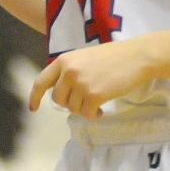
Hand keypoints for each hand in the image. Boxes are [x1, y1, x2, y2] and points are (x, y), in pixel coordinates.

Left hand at [29, 40, 150, 118]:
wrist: (135, 56)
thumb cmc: (112, 56)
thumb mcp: (83, 58)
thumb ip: (69, 71)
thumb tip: (60, 92)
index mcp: (63, 60)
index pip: (41, 81)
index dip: (35, 96)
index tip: (33, 108)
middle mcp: (68, 71)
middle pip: (58, 100)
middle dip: (70, 104)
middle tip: (84, 100)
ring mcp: (80, 83)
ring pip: (72, 108)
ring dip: (84, 108)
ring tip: (97, 100)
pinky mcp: (94, 95)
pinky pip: (87, 114)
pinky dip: (94, 114)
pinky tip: (102, 108)